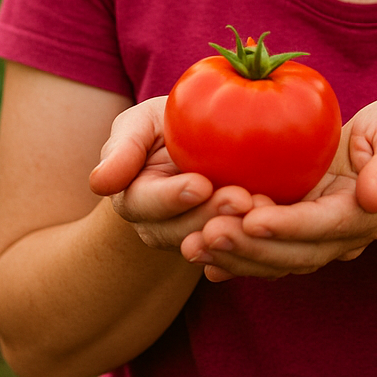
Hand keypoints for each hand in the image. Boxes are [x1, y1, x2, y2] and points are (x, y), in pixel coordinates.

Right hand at [89, 96, 253, 252]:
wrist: (207, 138)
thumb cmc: (168, 123)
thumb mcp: (140, 125)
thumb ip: (123, 149)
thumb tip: (98, 183)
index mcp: (133, 198)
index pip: (146, 203)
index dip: (172, 198)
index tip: (200, 184)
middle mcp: (160, 227)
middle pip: (182, 230)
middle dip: (212, 215)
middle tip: (242, 198)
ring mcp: (194, 238)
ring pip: (213, 245)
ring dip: (238, 230)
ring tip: (263, 207)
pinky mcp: (228, 244)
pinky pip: (240, 252)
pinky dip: (258, 242)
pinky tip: (277, 227)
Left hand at [178, 98, 376, 281]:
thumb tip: (374, 197)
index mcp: (365, 214)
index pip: (326, 226)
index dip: (290, 226)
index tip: (252, 220)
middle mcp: (338, 236)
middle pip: (294, 252)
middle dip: (250, 248)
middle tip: (208, 234)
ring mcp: (314, 238)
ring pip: (274, 260)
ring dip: (234, 257)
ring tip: (194, 245)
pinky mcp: (293, 233)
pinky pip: (263, 253)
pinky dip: (233, 260)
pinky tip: (199, 257)